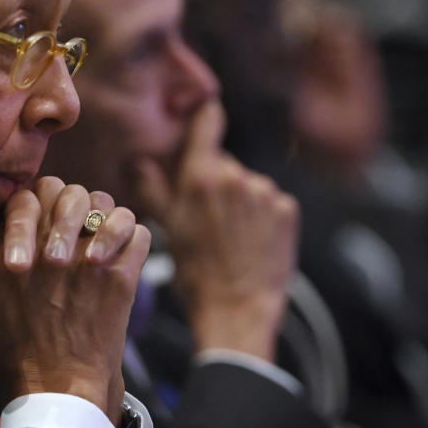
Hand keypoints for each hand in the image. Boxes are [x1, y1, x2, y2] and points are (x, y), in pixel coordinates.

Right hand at [0, 177, 150, 424]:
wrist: (56, 393)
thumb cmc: (6, 353)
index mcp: (13, 250)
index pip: (23, 196)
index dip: (24, 210)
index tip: (26, 236)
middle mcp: (50, 247)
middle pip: (64, 190)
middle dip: (63, 202)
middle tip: (63, 229)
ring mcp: (88, 259)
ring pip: (103, 204)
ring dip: (99, 214)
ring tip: (93, 234)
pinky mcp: (120, 277)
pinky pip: (136, 231)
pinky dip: (129, 235)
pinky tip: (118, 250)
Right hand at [135, 100, 298, 360]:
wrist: (236, 311)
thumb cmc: (195, 274)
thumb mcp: (167, 229)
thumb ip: (153, 189)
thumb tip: (139, 162)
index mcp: (201, 177)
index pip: (207, 123)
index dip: (205, 118)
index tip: (205, 115)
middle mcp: (235, 177)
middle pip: (224, 163)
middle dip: (215, 182)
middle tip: (206, 217)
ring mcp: (265, 193)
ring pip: (247, 184)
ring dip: (239, 201)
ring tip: (229, 236)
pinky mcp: (287, 210)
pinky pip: (270, 202)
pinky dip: (262, 216)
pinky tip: (250, 241)